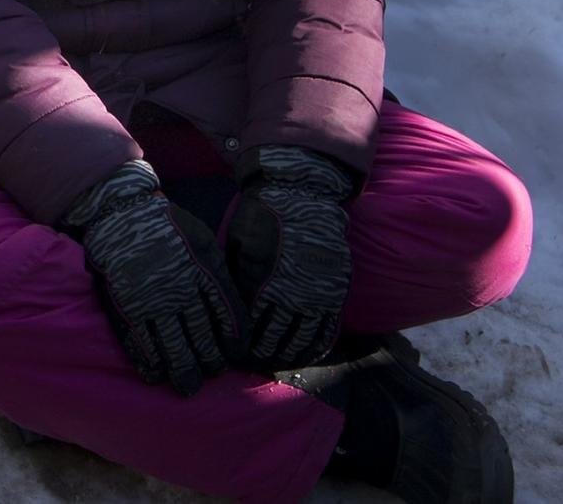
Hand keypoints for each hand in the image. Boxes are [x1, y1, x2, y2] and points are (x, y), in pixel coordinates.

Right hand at [66, 160, 245, 395]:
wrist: (122, 213)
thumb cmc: (168, 226)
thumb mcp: (204, 242)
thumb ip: (219, 274)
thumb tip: (233, 310)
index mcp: (205, 275)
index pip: (228, 318)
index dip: (234, 341)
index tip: (235, 356)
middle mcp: (181, 293)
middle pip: (202, 338)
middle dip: (210, 362)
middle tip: (211, 375)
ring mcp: (153, 302)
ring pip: (172, 346)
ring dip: (181, 369)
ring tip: (187, 387)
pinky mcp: (126, 306)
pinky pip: (140, 341)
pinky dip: (148, 361)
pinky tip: (153, 374)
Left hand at [226, 145, 354, 370]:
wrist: (303, 196)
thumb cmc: (260, 217)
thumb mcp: (236, 246)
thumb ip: (235, 279)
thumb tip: (227, 310)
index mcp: (261, 283)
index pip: (248, 327)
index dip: (239, 345)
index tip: (231, 356)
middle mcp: (290, 295)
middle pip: (274, 339)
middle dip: (261, 356)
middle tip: (251, 365)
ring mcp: (316, 295)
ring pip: (301, 340)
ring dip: (288, 356)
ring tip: (276, 363)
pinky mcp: (336, 291)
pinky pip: (327, 329)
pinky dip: (316, 347)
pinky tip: (307, 355)